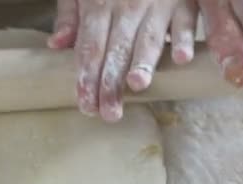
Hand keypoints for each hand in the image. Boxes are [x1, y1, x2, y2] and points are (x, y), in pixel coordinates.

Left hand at [50, 0, 197, 121]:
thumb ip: (69, 13)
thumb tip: (56, 45)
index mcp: (98, 4)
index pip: (90, 48)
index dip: (87, 77)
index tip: (85, 105)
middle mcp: (126, 6)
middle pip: (116, 50)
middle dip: (111, 83)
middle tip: (108, 113)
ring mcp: (157, 2)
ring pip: (149, 38)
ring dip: (144, 63)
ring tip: (137, 87)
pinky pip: (186, 19)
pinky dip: (186, 37)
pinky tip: (182, 58)